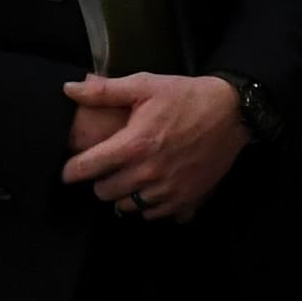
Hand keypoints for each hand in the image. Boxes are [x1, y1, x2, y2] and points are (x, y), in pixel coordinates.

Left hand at [60, 72, 247, 220]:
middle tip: (108, 167)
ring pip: (127, 207)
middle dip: (100, 180)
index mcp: (134, 145)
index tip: (69, 170)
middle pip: (104, 193)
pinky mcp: (186, 200)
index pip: (87, 169)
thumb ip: (105, 91)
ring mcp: (168, 190)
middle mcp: (149, 173)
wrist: (232, 113)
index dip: (71, 171)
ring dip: (124, 194)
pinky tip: (153, 187)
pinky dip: (149, 205)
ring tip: (131, 176)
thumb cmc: (186, 96)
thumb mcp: (145, 85)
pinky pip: (154, 215)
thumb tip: (69, 89)